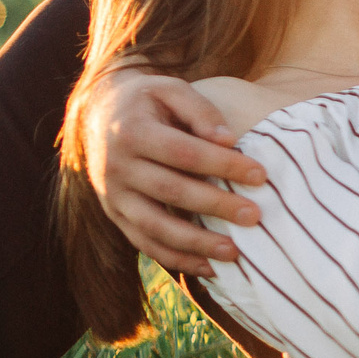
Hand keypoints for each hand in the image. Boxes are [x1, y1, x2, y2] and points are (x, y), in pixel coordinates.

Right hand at [78, 67, 267, 275]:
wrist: (98, 114)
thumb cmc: (148, 100)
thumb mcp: (170, 89)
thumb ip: (200, 110)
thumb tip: (228, 139)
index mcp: (132, 131)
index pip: (184, 152)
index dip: (223, 164)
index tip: (260, 175)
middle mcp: (116, 167)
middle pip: (171, 191)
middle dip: (216, 206)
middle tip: (255, 216)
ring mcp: (113, 196)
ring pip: (155, 227)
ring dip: (196, 244)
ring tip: (235, 253)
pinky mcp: (115, 216)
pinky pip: (145, 243)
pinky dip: (176, 259)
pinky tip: (209, 268)